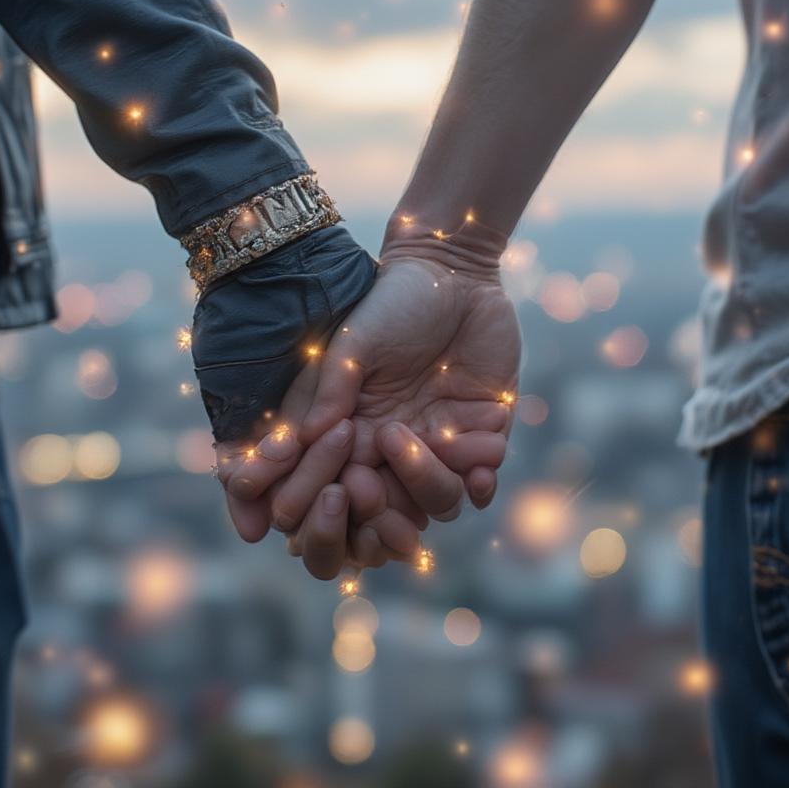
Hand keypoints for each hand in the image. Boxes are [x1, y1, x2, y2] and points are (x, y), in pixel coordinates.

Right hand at [218, 226, 521, 576]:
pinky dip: (479, 480)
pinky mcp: (485, 434)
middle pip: (389, 513)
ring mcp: (442, 445)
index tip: (343, 488)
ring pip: (438, 502)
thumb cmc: (393, 302)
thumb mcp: (354, 344)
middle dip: (384, 514)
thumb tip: (303, 443)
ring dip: (429, 482)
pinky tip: (477, 467)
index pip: (342, 488)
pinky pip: (482, 481)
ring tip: (423, 437)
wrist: (452, 273)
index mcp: (357, 432)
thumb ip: (332, 392)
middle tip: (374, 489)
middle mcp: (398, 449)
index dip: (340, 502)